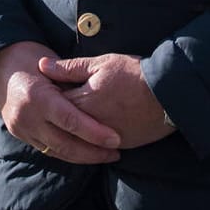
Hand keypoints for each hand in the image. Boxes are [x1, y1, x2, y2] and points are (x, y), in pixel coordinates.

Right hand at [0, 41, 120, 162]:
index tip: (115, 139)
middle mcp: (27, 117)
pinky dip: (67, 152)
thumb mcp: (53, 64)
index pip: (71, 121)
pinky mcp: (20, 134)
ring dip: (82, 157)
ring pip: (57, 151)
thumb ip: (72, 83)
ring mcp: (21, 129)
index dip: (95, 133)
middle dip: (92, 152)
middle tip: (115, 154)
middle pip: (65, 143)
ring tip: (105, 156)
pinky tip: (84, 153)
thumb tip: (100, 101)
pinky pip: (48, 149)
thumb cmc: (30, 57)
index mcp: (37, 97)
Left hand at [39, 54, 176, 149]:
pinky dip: (92, 141)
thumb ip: (70, 68)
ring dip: (74, 132)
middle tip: (60, 109)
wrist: (168, 93)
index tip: (49, 92)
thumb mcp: (101, 63)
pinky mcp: (120, 144)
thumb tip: (42, 66)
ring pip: (80, 140)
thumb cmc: (135, 73)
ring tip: (77, 120)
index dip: (50, 97)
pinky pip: (98, 147)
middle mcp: (90, 123)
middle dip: (59, 118)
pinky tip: (93, 131)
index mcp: (83, 100)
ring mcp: (105, 137)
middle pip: (64, 125)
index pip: (55, 104)